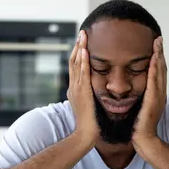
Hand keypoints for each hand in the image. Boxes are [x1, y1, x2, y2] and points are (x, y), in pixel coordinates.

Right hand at [67, 30, 98, 145]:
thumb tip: (95, 92)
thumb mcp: (90, 106)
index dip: (78, 53)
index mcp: (76, 89)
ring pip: (76, 65)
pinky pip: (82, 74)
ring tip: (83, 36)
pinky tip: (84, 52)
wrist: (86, 135)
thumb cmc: (91, 124)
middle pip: (73, 62)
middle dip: (77, 46)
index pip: (76, 67)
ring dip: (79, 49)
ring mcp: (77, 90)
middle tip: (82, 32)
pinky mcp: (82, 93)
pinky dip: (82, 62)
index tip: (83, 41)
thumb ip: (91, 97)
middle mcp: (74, 87)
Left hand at [133, 36, 166, 147]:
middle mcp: (160, 94)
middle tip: (159, 39)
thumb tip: (136, 92)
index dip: (158, 59)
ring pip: (160, 73)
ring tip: (157, 43)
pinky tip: (153, 60)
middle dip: (160, 53)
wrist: (144, 140)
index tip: (155, 46)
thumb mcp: (141, 108)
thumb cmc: (139, 127)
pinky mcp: (154, 101)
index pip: (158, 73)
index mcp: (156, 94)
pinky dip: (154, 70)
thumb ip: (141, 99)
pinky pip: (154, 82)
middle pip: (161, 69)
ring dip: (159, 57)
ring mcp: (158, 97)